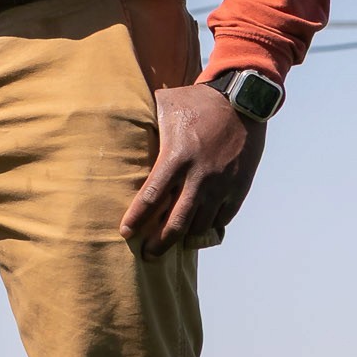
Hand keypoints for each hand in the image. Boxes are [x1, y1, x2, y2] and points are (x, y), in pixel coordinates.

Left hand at [119, 82, 267, 256]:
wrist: (243, 101)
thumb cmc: (196, 101)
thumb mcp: (164, 106)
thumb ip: (142, 122)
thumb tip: (113, 126)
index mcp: (177, 157)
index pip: (152, 197)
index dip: (137, 219)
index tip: (125, 233)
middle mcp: (200, 176)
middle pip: (177, 222)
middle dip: (160, 243)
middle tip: (147, 255)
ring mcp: (222, 184)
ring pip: (201, 225)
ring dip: (184, 238)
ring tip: (171, 243)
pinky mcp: (240, 187)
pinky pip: (223, 218)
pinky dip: (209, 227)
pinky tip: (197, 229)